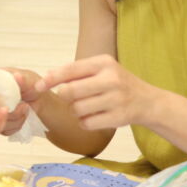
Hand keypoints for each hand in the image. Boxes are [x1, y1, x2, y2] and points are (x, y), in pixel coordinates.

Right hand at [0, 67, 42, 135]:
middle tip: (24, 105)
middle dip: (8, 111)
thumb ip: (23, 79)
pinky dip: (16, 126)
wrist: (41, 100)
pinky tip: (24, 117)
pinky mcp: (1, 123)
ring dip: (15, 119)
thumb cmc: (32, 86)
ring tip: (26, 109)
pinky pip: (4, 130)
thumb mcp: (30, 80)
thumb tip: (17, 76)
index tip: (1, 104)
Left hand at [36, 54, 156, 129]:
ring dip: (76, 111)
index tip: (39, 86)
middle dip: (65, 96)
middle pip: (70, 91)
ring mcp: (116, 99)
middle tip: (72, 97)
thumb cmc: (117, 84)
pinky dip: (85, 122)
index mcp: (104, 63)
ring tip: (88, 106)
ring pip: (76, 109)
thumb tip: (48, 76)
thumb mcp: (102, 69)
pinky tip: (95, 116)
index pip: (70, 69)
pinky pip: (86, 123)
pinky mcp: (118, 118)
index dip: (51, 78)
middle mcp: (111, 79)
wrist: (147, 101)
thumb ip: (77, 72)